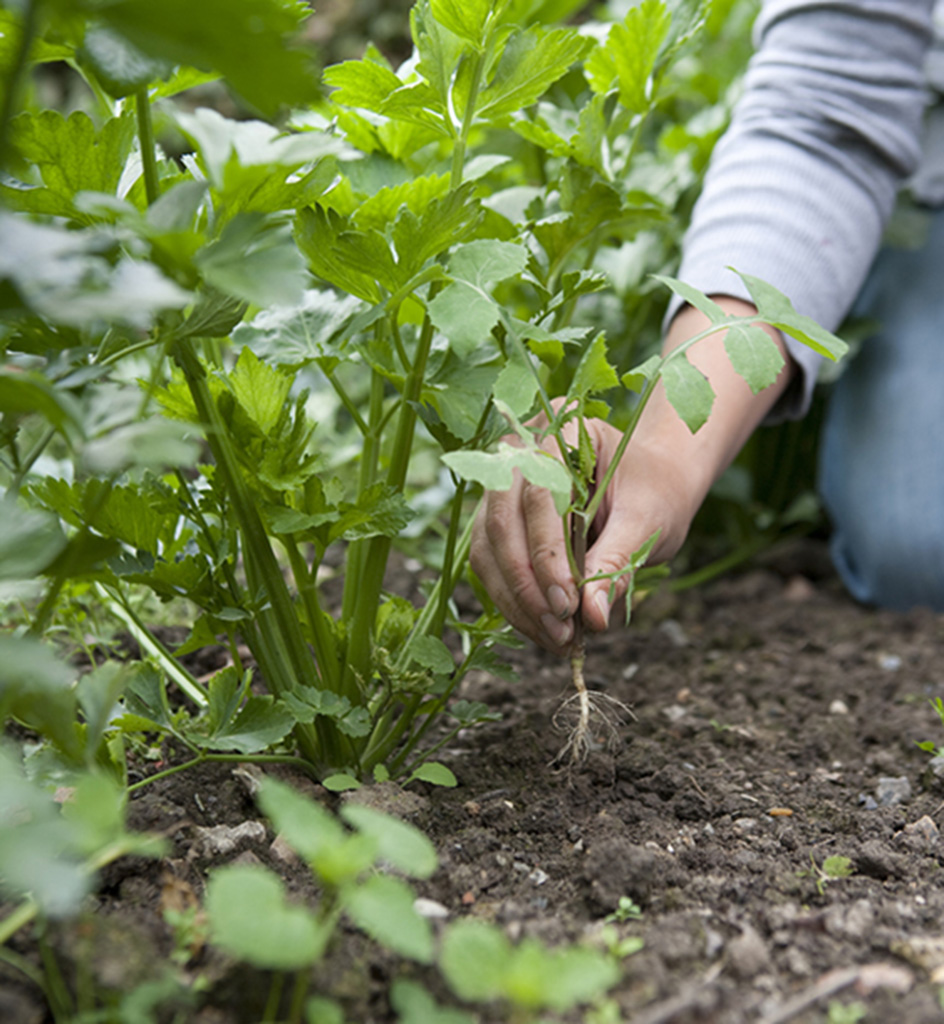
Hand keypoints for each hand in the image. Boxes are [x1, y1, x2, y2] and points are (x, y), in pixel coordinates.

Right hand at [469, 299, 795, 653]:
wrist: (654, 483)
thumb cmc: (655, 491)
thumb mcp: (648, 522)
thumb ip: (617, 563)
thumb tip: (593, 618)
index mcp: (561, 430)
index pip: (539, 496)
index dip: (548, 555)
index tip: (569, 605)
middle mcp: (519, 451)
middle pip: (502, 522)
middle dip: (528, 584)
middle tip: (560, 630)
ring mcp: (502, 487)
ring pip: (488, 548)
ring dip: (516, 600)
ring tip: (555, 638)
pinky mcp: (498, 521)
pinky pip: (491, 564)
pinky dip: (513, 601)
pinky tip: (542, 628)